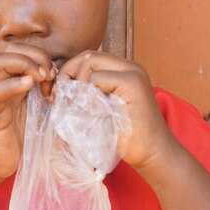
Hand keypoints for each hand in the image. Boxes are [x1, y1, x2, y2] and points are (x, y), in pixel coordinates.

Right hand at [0, 43, 55, 180]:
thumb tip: (72, 80)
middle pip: (10, 49)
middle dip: (34, 55)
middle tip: (49, 75)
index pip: (23, 49)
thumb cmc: (20, 134)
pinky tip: (28, 86)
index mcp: (13, 78)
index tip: (56, 74)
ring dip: (23, 63)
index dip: (41, 55)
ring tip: (40, 79)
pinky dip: (12, 85)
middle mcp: (0, 81)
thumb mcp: (39, 108)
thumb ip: (49, 91)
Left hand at [58, 51, 173, 170]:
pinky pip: (98, 78)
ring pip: (91, 62)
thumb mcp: (101, 111)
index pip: (88, 58)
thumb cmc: (125, 138)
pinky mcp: (134, 84)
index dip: (68, 72)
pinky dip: (87, 92)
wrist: (153, 154)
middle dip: (67, 73)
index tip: (56, 95)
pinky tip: (87, 109)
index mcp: (123, 71)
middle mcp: (130, 67)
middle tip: (56, 96)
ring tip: (70, 103)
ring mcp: (133, 73)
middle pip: (88, 56)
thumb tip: (58, 88)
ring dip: (76, 82)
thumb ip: (87, 95)